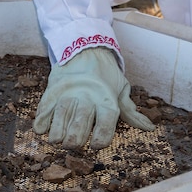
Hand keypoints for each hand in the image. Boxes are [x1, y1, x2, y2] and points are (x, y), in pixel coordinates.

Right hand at [33, 47, 154, 149]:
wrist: (84, 48)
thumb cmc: (105, 74)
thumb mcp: (121, 90)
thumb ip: (131, 112)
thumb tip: (149, 128)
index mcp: (106, 100)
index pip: (104, 126)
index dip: (100, 139)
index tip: (96, 144)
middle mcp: (87, 97)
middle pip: (79, 126)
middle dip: (75, 141)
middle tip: (73, 144)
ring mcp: (68, 93)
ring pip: (61, 118)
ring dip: (57, 134)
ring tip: (57, 140)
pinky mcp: (52, 89)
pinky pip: (44, 109)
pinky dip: (42, 122)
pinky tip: (42, 129)